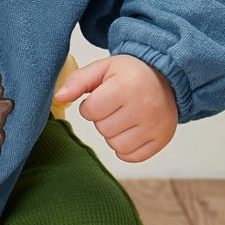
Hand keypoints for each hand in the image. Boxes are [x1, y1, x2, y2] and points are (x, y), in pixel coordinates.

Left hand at [54, 54, 177, 163]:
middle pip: (103, 129)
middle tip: (115, 107)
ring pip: (116, 145)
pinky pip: (131, 156)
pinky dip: (126, 147)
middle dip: (103, 119)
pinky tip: (132, 130)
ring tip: (124, 118)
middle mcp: (144, 107)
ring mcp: (154, 126)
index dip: (90, 106)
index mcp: (127, 86)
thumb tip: (58, 98)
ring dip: (113, 134)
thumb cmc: (131, 74)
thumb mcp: (103, 68)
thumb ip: (78, 81)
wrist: (166, 79)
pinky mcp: (161, 139)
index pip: (91, 110)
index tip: (102, 98)